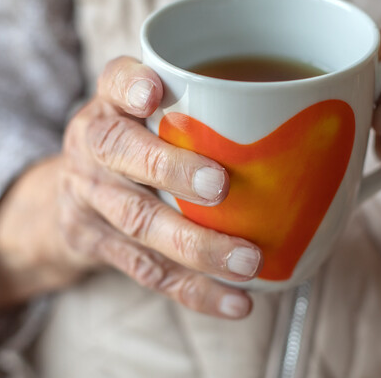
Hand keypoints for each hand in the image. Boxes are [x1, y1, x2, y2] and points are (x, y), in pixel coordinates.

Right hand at [0, 57, 261, 318]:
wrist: (67, 197)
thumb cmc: (136, 143)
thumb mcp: (150, 112)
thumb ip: (204, 108)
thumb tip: (313, 128)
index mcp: (111, 104)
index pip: (113, 80)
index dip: (130, 84)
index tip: (153, 91)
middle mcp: (92, 144)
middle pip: (120, 151)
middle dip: (171, 168)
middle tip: (221, 185)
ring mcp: (91, 196)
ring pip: (140, 221)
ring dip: (197, 245)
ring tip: (248, 261)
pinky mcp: (98, 244)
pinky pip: (148, 271)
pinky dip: (195, 290)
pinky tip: (236, 300)